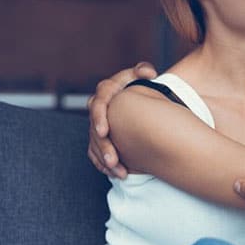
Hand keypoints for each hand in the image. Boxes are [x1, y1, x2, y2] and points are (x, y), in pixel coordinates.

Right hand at [87, 62, 156, 178]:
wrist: (140, 98)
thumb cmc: (142, 85)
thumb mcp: (142, 75)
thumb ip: (143, 71)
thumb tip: (148, 72)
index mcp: (107, 92)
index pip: (98, 104)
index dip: (99, 118)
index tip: (105, 132)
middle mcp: (99, 109)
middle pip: (95, 129)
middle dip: (103, 145)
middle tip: (113, 158)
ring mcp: (98, 124)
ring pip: (96, 144)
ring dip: (106, 159)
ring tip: (119, 172)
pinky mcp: (101, 137)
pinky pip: (97, 153)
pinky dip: (106, 164)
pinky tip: (118, 174)